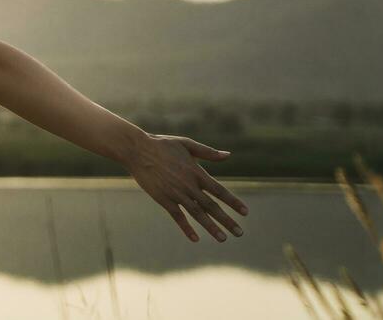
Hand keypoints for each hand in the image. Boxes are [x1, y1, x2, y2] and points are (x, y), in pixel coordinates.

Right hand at [120, 132, 249, 242]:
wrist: (137, 150)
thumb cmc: (162, 144)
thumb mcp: (186, 144)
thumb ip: (207, 152)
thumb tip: (228, 155)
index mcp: (196, 172)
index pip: (219, 190)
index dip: (233, 202)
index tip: (245, 212)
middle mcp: (188, 185)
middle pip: (211, 206)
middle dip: (227, 220)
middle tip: (240, 233)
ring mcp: (176, 193)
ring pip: (197, 214)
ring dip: (211, 227)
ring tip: (223, 239)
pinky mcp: (163, 199)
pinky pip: (177, 216)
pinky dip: (186, 227)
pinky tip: (195, 238)